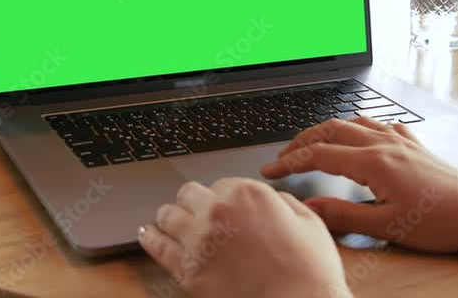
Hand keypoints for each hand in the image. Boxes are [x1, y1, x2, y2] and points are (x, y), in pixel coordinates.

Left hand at [139, 178, 349, 297]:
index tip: (226, 206)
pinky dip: (150, 237)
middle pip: (189, 194)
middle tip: (198, 212)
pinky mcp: (186, 270)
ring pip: (167, 215)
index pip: (222, 184)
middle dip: (195, 202)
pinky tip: (148, 234)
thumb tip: (272, 199)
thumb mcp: (309, 224)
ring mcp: (198, 240)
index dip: (225, 197)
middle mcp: (218, 211)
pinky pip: (156, 246)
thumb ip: (283, 203)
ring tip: (170, 221)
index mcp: (248, 194)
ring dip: (171, 217)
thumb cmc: (309, 274)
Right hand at [260, 116, 457, 252]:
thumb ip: (343, 215)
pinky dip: (359, 126)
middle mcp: (384, 144)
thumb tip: (308, 207)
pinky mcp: (414, 145)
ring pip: (353, 122)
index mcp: (373, 162)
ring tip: (313, 142)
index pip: (318, 155)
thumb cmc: (442, 221)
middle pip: (330, 129)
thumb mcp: (386, 225)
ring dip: (327, 130)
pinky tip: (361, 135)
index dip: (289, 162)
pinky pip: (379, 124)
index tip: (271, 171)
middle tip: (284, 156)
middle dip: (302, 140)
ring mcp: (400, 141)